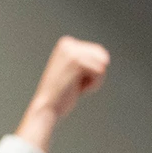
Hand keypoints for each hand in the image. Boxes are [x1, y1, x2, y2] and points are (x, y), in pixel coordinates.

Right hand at [16, 36, 110, 151]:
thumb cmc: (60, 96)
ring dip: (93, 81)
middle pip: (103, 56)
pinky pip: (100, 72)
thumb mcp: (72, 72)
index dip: (90, 71)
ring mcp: (73, 52)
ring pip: (103, 64)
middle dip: (93, 75)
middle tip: (74, 84)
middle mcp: (69, 43)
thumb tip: (106, 58)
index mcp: (66, 43)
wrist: (46, 109)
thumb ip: (85, 61)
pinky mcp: (78, 62)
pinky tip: (76, 89)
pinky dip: (92, 85)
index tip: (72, 79)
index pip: (98, 52)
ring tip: (74, 87)